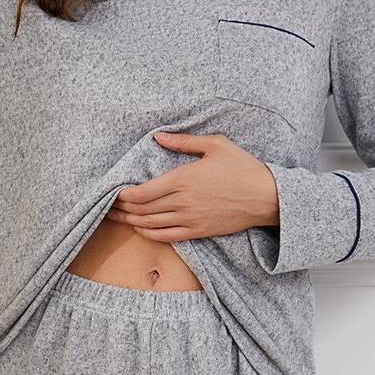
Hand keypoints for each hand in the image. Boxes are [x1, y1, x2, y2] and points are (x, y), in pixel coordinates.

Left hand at [107, 131, 279, 242]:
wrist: (267, 197)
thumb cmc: (243, 168)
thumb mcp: (216, 145)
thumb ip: (183, 142)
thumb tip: (158, 137)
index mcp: (183, 178)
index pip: (143, 191)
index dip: (123, 195)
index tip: (113, 192)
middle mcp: (183, 201)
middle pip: (142, 209)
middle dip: (121, 209)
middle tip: (107, 206)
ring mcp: (190, 219)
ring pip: (151, 224)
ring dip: (131, 222)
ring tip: (116, 218)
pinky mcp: (198, 231)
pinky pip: (167, 237)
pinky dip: (149, 234)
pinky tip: (140, 230)